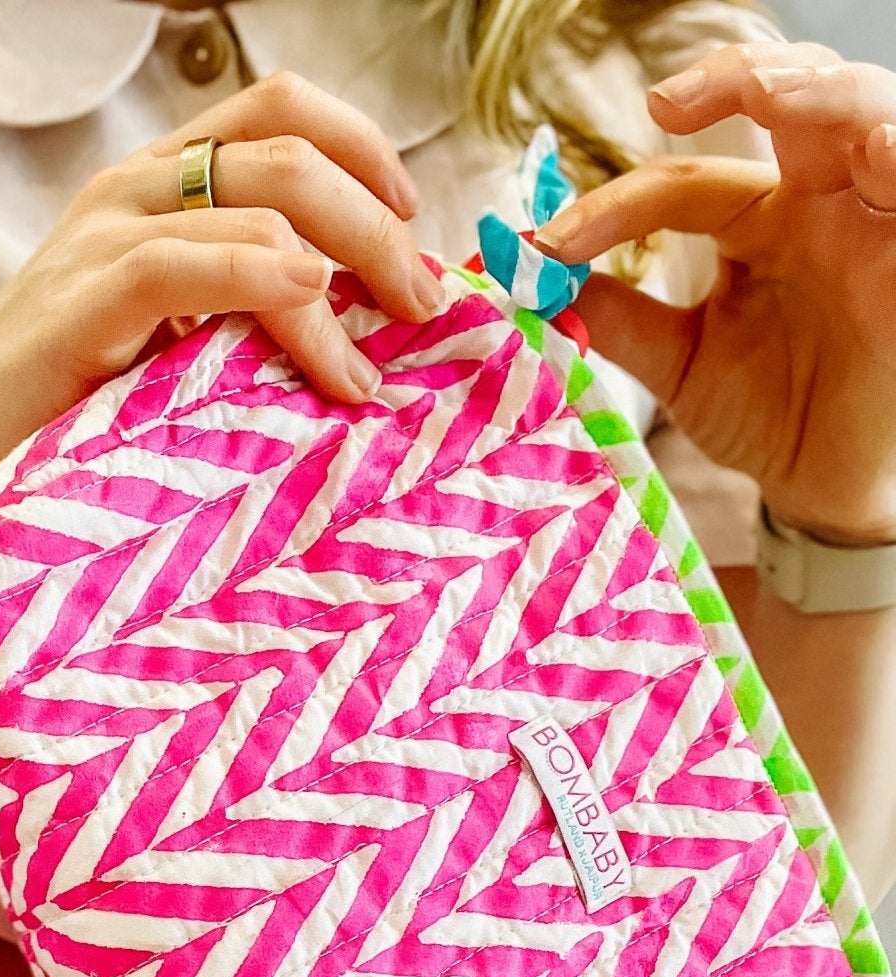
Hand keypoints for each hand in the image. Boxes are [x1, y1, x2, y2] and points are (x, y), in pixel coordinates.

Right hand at [0, 71, 441, 480]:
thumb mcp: (165, 344)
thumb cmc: (57, 417)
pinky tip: (319, 322)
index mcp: (157, 187)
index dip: (364, 152)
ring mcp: (106, 236)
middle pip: (291, 149)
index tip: (410, 231)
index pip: (281, 111)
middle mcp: (134, 190)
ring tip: (375, 363)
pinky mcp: (85, 299)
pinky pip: (194, 263)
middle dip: (379, 223)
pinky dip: (272, 282)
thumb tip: (354, 337)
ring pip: (263, 199)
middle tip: (423, 307)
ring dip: (347, 272)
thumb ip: (238, 315)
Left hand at [536, 43, 895, 545]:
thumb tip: (527, 273)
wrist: (821, 486)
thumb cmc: (764, 414)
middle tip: (668, 100)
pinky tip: (876, 149)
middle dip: (738, 79)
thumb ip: (614, 317)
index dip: (616, 203)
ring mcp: (873, 225)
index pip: (684, 181)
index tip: (548, 241)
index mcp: (758, 220)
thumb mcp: (678, 362)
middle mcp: (818, 205)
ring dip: (821, 93)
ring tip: (773, 94)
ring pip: (864, 115)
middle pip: (793, 100)